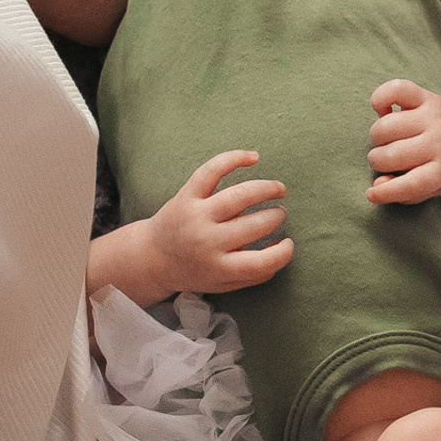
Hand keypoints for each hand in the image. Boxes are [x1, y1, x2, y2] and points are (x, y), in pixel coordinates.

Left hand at [136, 151, 294, 294]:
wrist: (152, 257)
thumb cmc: (195, 270)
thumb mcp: (223, 283)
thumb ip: (254, 274)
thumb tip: (282, 250)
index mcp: (218, 267)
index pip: (260, 263)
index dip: (282, 253)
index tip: (288, 243)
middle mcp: (207, 241)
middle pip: (254, 226)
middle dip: (275, 217)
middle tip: (279, 215)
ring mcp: (196, 216)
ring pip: (239, 196)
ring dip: (266, 189)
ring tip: (278, 190)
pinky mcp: (186, 195)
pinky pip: (212, 171)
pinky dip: (234, 159)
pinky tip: (253, 157)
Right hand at [367, 80, 440, 204]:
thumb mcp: (433, 187)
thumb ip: (405, 193)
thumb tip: (376, 186)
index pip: (412, 184)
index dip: (386, 192)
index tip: (371, 194)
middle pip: (391, 155)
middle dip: (379, 161)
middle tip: (387, 160)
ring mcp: (433, 116)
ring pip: (385, 127)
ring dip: (378, 137)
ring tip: (388, 139)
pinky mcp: (426, 96)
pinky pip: (395, 90)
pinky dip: (380, 99)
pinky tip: (382, 110)